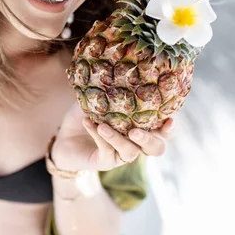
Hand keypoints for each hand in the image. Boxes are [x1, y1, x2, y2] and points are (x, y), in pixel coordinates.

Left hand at [51, 102, 174, 171]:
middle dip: (149, 139)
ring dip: (119, 139)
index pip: (162, 130)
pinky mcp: (105, 162)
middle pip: (156, 148)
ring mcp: (121, 155)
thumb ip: (108, 90)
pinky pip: (106, 151)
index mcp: (140, 126)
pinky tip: (87, 122)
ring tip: (104, 126)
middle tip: (135, 130)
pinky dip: (97, 136)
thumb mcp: (96, 99)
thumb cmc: (85, 115)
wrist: (63, 138)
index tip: (170, 120)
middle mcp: (135, 143)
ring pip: (131, 152)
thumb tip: (113, 72)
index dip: (169, 129)